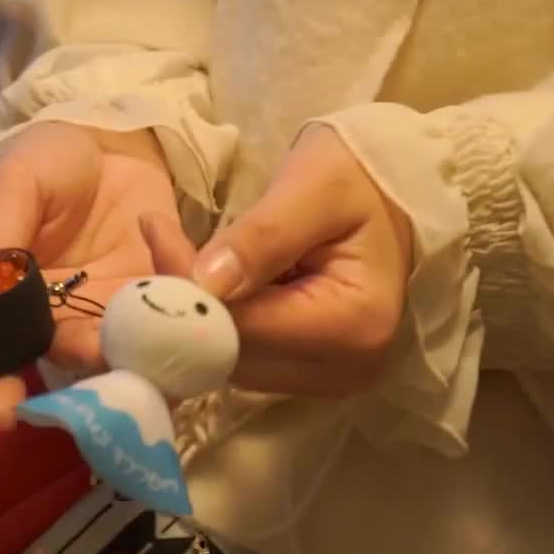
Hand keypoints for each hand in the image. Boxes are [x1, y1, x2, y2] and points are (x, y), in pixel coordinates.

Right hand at [0, 121, 180, 428]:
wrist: (112, 136)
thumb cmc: (49, 160)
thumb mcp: (15, 185)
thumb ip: (1, 239)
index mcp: (15, 303)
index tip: (1, 412)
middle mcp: (64, 322)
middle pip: (70, 367)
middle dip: (87, 370)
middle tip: (100, 352)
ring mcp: (118, 315)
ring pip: (128, 355)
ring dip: (142, 350)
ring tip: (150, 323)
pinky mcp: (166, 297)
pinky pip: (178, 317)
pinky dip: (181, 298)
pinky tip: (169, 246)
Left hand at [143, 124, 413, 396]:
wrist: (400, 190)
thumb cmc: (362, 177)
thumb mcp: (313, 188)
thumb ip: (261, 238)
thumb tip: (205, 284)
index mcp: (353, 325)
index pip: (242, 326)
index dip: (187, 288)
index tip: (154, 228)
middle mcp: (344, 368)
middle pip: (233, 355)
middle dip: (187, 302)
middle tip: (160, 237)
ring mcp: (331, 376)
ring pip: (233, 362)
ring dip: (199, 313)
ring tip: (182, 251)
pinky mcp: (316, 370)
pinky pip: (249, 355)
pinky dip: (222, 319)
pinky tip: (213, 276)